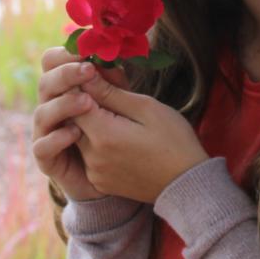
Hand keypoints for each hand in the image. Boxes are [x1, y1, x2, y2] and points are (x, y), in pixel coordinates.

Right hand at [30, 45, 131, 202]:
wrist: (121, 176)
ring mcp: (48, 133)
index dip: (64, 54)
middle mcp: (53, 107)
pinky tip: (76, 133)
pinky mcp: (49, 160)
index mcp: (66, 88)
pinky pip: (42, 147)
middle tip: (88, 71)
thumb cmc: (124, 134)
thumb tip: (107, 57)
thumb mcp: (123, 105)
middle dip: (65, 74)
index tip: (86, 50)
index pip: (53, 63)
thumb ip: (113, 84)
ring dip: (63, 104)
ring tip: (87, 102)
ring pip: (42, 113)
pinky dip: (57, 138)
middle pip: (45, 84)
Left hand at [73, 73, 210, 204]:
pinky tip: (120, 139)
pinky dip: (96, 144)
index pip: (73, 101)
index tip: (98, 78)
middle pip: (73, 120)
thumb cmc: (174, 139)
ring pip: (79, 138)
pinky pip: (88, 156)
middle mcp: (93, 156)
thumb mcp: (146, 108)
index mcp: (104, 134)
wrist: (187, 183)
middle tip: (108, 95)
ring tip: (117, 117)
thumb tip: (86, 75)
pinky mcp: (100, 182)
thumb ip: (111, 92)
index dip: (82, 85)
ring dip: (90, 124)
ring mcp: (95, 172)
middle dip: (84, 104)